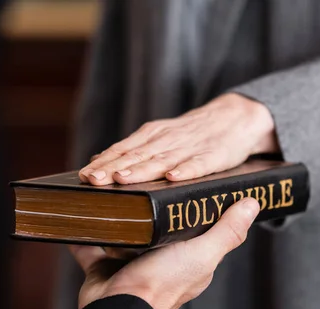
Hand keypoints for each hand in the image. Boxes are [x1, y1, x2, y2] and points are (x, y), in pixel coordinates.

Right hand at [70, 198, 260, 308]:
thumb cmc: (163, 285)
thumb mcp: (203, 253)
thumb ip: (227, 231)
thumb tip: (253, 204)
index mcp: (189, 259)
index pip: (196, 227)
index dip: (192, 208)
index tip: (184, 181)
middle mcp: (161, 261)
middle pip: (157, 227)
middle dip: (150, 207)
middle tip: (143, 177)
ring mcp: (130, 264)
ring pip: (123, 232)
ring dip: (118, 215)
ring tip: (114, 189)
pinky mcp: (103, 266)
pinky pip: (92, 244)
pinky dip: (86, 232)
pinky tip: (82, 210)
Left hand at [79, 93, 278, 185]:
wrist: (236, 117)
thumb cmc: (194, 134)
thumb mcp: (162, 136)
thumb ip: (135, 150)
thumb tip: (101, 162)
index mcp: (153, 136)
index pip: (123, 150)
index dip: (103, 162)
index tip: (83, 176)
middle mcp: (167, 139)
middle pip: (137, 155)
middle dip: (114, 167)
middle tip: (93, 180)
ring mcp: (190, 147)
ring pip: (162, 160)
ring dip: (141, 170)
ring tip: (122, 179)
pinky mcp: (214, 155)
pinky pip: (198, 164)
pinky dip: (186, 170)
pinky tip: (173, 178)